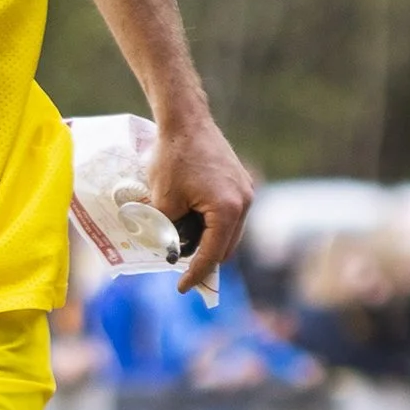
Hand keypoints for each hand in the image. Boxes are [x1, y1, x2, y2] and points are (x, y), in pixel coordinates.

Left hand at [149, 115, 254, 294]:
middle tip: (180, 269)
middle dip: (204, 260)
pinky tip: (192, 223)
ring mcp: (245, 192)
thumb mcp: (163, 201)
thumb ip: (167, 230)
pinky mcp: (240, 183)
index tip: (182, 288)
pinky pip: (229, 215)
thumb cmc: (173, 158)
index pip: (213, 255)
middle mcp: (244, 202)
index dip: (196, 274)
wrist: (186, 121)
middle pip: (226, 247)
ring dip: (209, 242)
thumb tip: (170, 249)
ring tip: (182, 245)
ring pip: (229, 232)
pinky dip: (213, 225)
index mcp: (227, 210)